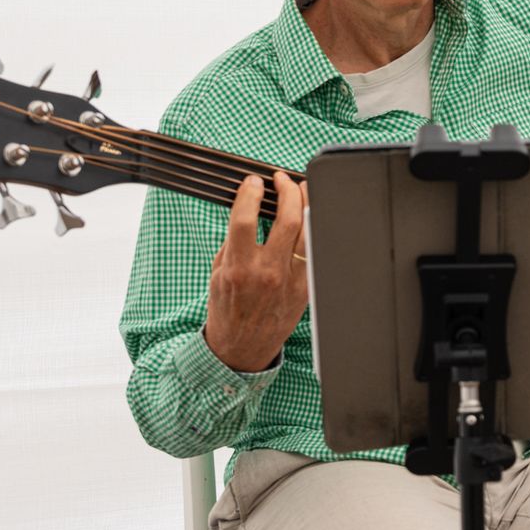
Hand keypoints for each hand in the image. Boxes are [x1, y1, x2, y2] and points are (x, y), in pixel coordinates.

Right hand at [202, 170, 307, 371]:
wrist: (242, 348)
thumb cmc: (227, 309)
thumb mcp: (216, 273)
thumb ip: (233, 243)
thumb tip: (248, 210)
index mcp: (239, 269)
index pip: (245, 219)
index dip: (250, 193)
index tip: (252, 182)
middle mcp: (267, 273)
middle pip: (286, 219)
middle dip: (287, 190)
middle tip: (281, 180)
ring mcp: (291, 281)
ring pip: (307, 232)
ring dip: (306, 204)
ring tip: (300, 190)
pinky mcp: (306, 288)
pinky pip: (313, 251)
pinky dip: (312, 230)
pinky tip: (308, 218)